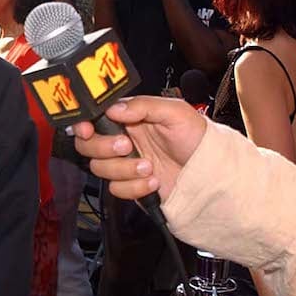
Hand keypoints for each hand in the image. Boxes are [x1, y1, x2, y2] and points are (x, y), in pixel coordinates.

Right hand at [73, 97, 207, 202]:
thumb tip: (115, 108)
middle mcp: (122, 139)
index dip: (84, 124)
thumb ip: (143, 106)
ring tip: (149, 166)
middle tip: (127, 146)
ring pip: (100, 168)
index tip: (86, 129)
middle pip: (88, 145)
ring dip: (125, 169)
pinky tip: (154, 181)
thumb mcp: (175, 112)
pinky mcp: (131, 185)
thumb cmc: (198, 138)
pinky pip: (117, 189)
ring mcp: (125, 164)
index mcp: (128, 118)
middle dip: (104, 147)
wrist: (211, 173)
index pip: (94, 118)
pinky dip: (136, 187)